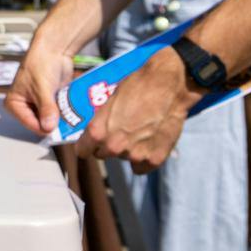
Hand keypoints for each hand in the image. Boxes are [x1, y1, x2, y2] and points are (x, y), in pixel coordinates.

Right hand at [4, 38, 75, 136]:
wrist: (54, 49)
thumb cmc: (41, 63)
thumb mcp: (43, 88)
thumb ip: (46, 109)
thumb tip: (49, 127)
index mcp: (14, 104)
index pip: (30, 124)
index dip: (45, 126)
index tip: (60, 127)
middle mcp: (24, 106)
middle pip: (41, 124)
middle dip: (54, 121)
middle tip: (66, 116)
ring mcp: (38, 105)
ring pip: (51, 120)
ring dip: (61, 117)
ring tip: (69, 109)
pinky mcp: (50, 102)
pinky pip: (58, 114)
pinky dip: (65, 112)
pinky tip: (71, 107)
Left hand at [73, 49, 190, 174]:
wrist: (168, 84)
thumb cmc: (137, 85)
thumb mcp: (110, 99)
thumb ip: (101, 121)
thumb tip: (94, 133)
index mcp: (98, 132)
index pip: (82, 151)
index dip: (87, 145)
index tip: (92, 143)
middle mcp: (114, 146)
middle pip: (103, 154)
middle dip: (109, 145)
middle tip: (121, 131)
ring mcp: (135, 155)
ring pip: (124, 158)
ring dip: (129, 149)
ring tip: (140, 131)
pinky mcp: (155, 158)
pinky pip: (142, 167)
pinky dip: (145, 158)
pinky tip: (150, 143)